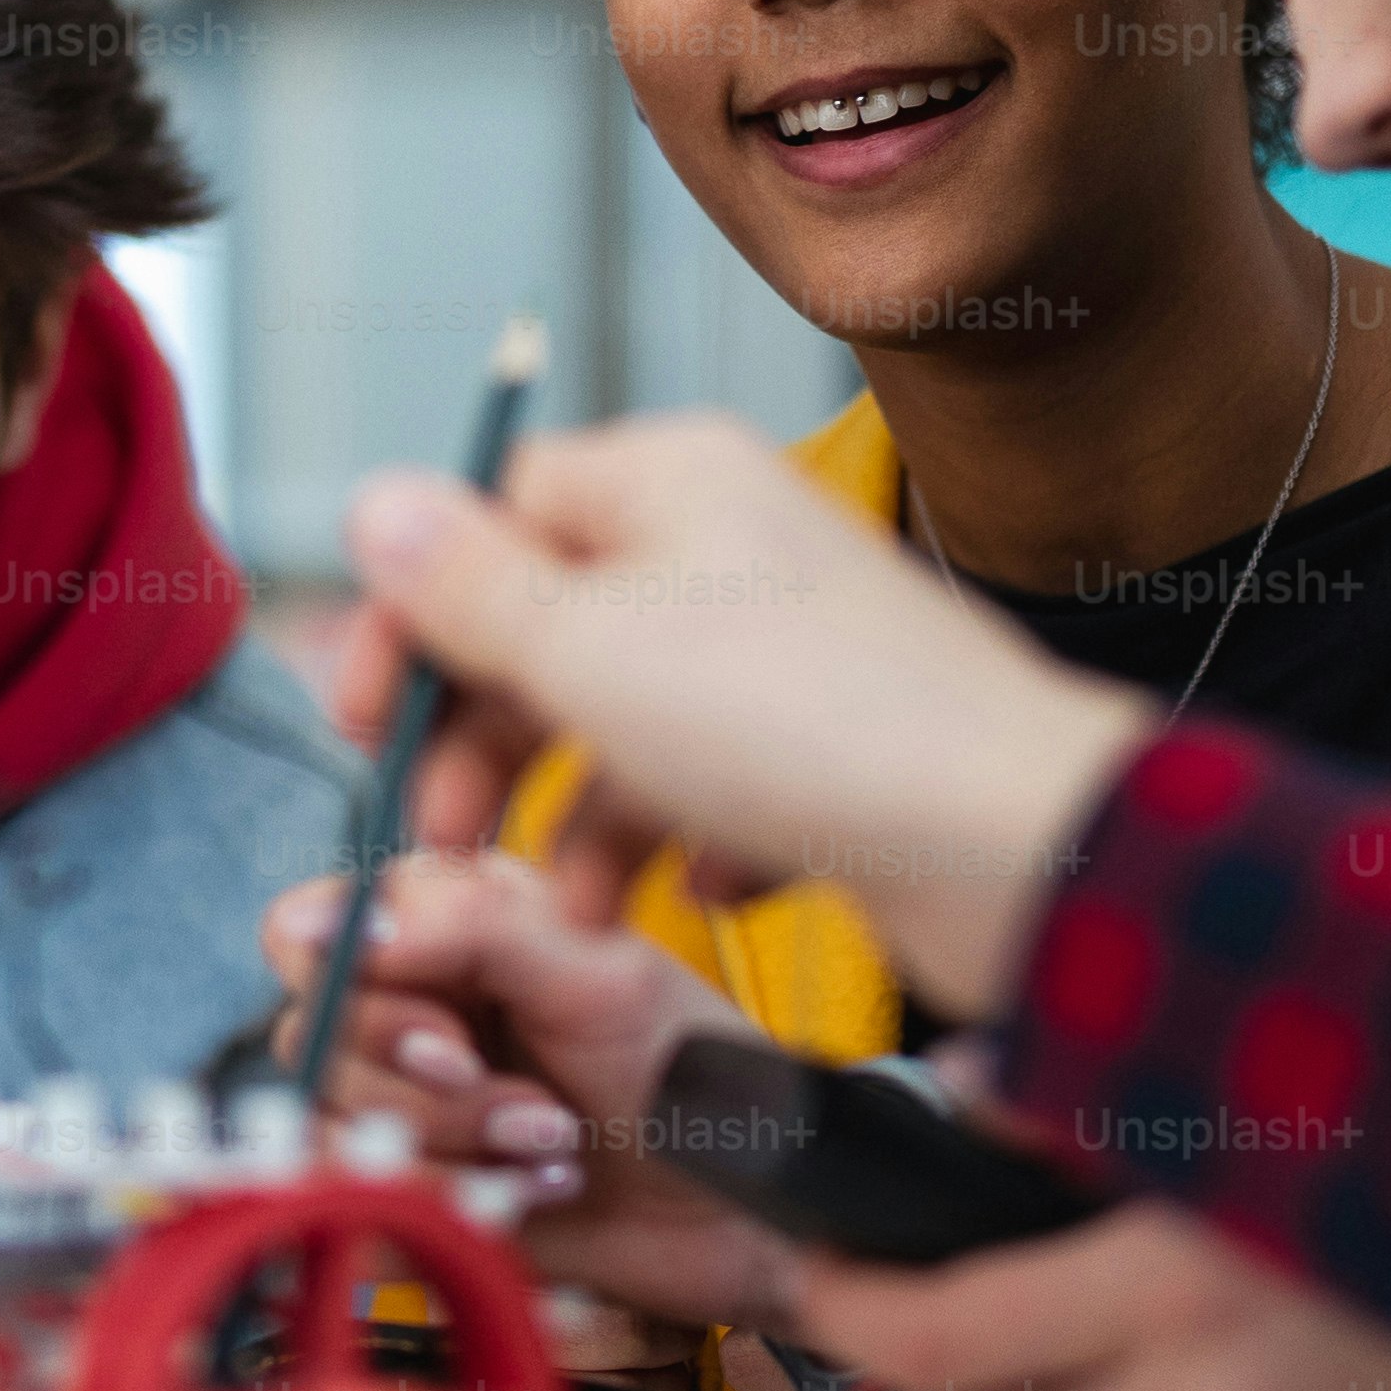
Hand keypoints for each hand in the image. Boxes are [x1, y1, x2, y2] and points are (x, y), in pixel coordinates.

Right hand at [261, 851, 793, 1333]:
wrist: (745, 1210)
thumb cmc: (692, 1072)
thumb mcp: (596, 974)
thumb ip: (463, 927)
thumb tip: (323, 922)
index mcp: (447, 920)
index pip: (310, 930)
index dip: (358, 984)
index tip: (446, 1030)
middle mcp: (414, 1002)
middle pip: (313, 1033)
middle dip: (429, 1083)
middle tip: (525, 1097)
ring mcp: (409, 1098)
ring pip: (332, 1120)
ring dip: (457, 1142)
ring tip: (556, 1144)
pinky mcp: (415, 1183)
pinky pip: (363, 1194)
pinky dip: (456, 1198)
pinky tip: (536, 1190)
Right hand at [326, 415, 1153, 1014]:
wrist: (1017, 843)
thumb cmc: (815, 729)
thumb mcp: (592, 652)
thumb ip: (469, 587)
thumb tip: (376, 502)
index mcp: (672, 483)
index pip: (500, 508)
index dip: (418, 613)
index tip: (372, 717)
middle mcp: (733, 550)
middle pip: (556, 628)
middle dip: (490, 743)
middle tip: (448, 834)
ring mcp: (792, 653)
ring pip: (633, 726)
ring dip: (583, 823)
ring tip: (576, 907)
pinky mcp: (841, 752)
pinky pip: (723, 794)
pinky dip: (693, 848)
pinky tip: (709, 889)